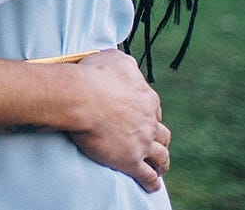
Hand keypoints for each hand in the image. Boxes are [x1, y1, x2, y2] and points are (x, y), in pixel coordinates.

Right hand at [69, 50, 169, 190]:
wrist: (82, 98)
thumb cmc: (94, 76)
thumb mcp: (115, 59)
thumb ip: (126, 63)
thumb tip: (128, 66)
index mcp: (148, 99)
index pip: (155, 109)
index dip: (150, 115)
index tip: (143, 119)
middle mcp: (150, 122)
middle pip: (162, 134)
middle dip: (159, 138)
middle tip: (154, 143)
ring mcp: (142, 143)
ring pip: (161, 157)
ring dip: (162, 163)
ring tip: (160, 168)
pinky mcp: (131, 161)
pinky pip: (147, 176)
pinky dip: (152, 182)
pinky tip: (152, 185)